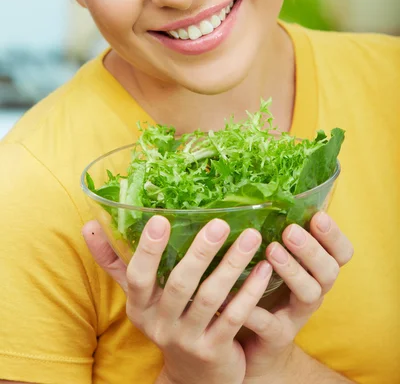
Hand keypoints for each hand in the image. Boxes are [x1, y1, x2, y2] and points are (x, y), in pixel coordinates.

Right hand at [83, 217, 272, 383]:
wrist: (194, 377)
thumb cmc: (166, 319)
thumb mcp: (140, 296)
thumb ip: (115, 262)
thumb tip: (88, 227)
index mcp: (140, 307)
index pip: (137, 278)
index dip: (148, 250)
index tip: (160, 219)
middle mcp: (160, 325)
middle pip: (179, 285)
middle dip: (200, 252)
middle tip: (220, 222)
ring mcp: (188, 340)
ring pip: (211, 299)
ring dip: (231, 266)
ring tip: (250, 237)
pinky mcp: (215, 351)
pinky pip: (234, 318)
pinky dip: (250, 291)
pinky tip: (264, 267)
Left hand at [238, 212, 353, 381]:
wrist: (252, 342)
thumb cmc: (262, 287)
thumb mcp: (273, 258)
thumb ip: (274, 231)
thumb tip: (257, 190)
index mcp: (316, 269)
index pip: (341, 252)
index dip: (334, 235)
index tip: (317, 216)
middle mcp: (314, 290)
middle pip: (328, 271)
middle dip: (311, 249)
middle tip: (289, 231)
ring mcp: (298, 315)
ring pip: (310, 294)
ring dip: (292, 271)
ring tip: (271, 251)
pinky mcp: (277, 337)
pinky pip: (272, 325)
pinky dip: (257, 312)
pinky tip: (242, 300)